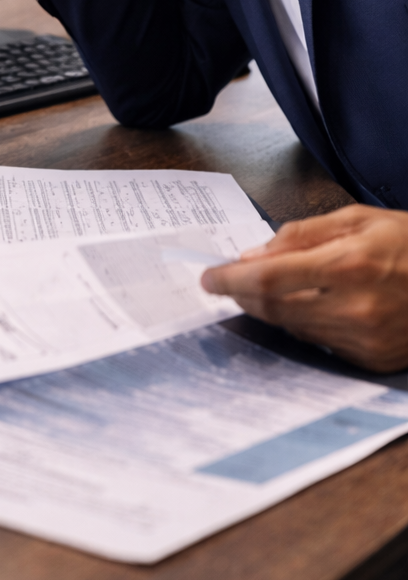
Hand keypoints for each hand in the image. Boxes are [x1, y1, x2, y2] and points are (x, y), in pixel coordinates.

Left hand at [201, 206, 407, 371]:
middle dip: (242, 294)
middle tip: (224, 281)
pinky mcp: (370, 360)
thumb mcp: (358, 219)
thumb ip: (302, 235)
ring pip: (291, 328)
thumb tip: (255, 253)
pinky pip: (317, 343)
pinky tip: (296, 306)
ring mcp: (364, 340)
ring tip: (256, 289)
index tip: (209, 276)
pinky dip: (298, 324)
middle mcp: (355, 308)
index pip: (270, 277)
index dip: (231, 279)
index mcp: (350, 265)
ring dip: (266, 309)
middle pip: (274, 307)